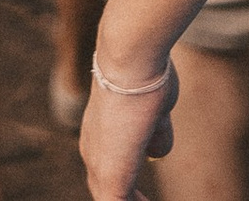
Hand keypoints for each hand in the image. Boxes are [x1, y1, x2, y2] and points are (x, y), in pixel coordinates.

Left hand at [79, 62, 175, 199]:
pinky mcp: (111, 179)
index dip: (126, 184)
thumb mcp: (155, 109)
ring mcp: (98, 166)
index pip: (107, 167)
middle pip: (104, 188)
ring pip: (111, 199)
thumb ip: (155, 133)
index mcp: (98, 132)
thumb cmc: (145, 75)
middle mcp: (92, 151)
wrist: (130, 61)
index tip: (140, 195)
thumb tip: (156, 152)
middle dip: (129, 198)